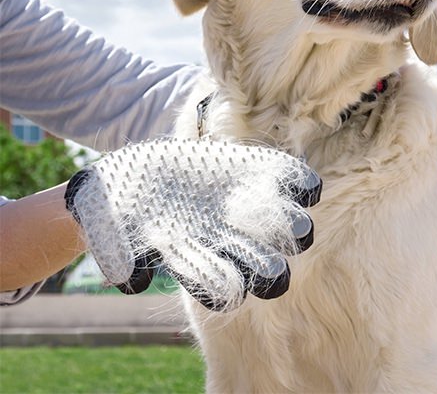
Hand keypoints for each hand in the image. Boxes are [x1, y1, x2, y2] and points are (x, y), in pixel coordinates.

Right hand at [65, 137, 320, 310]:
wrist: (135, 173)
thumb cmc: (120, 206)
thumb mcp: (109, 226)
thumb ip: (116, 250)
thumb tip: (132, 278)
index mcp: (196, 260)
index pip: (222, 287)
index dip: (229, 287)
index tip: (231, 283)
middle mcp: (229, 240)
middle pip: (265, 270)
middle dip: (273, 272)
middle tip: (275, 268)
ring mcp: (246, 205)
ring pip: (287, 228)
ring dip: (294, 226)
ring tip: (298, 221)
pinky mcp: (254, 171)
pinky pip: (289, 180)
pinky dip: (300, 184)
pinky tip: (304, 186)